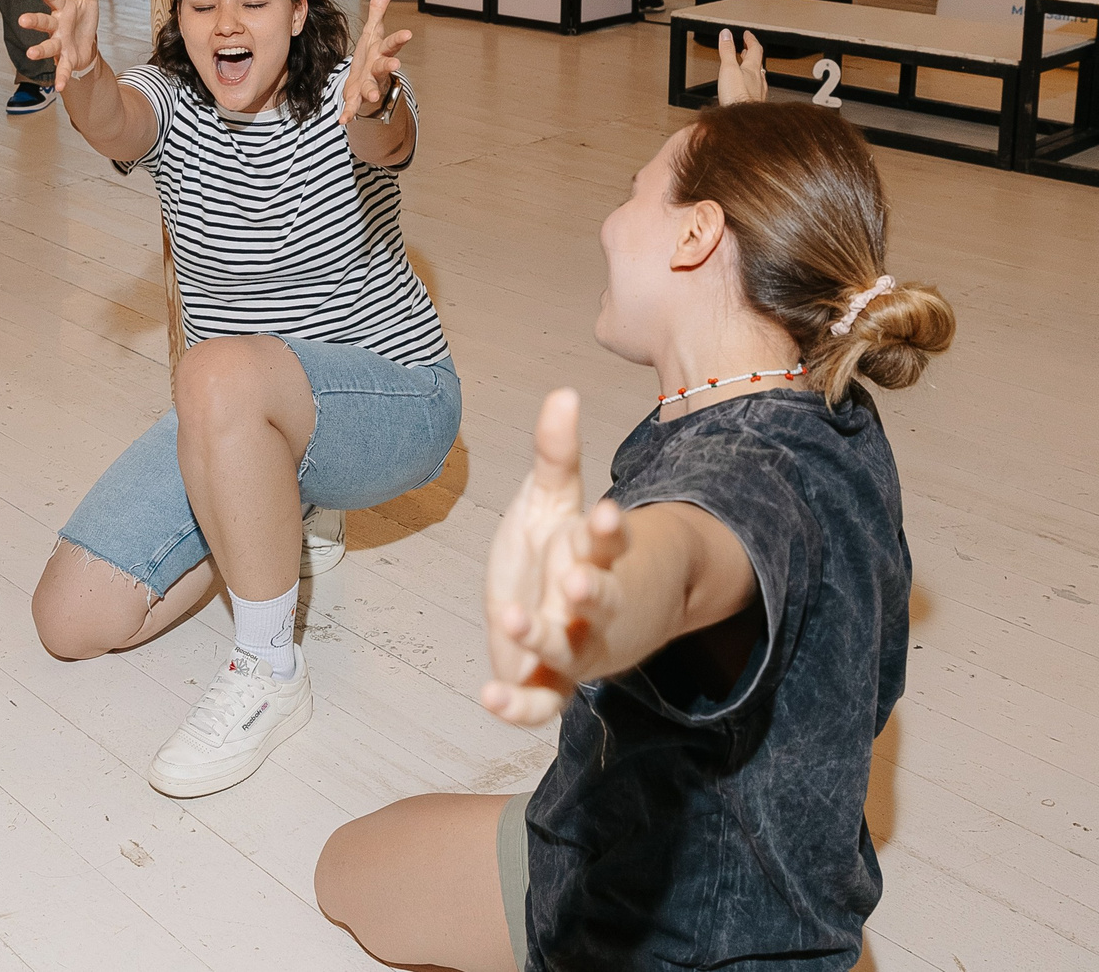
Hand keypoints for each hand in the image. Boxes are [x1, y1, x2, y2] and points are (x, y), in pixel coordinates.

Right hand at [18, 0, 104, 91]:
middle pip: (43, 21)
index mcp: (62, 8)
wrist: (86, 46)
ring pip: (48, 45)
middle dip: (33, 20)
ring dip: (39, 49)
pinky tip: (58, 88)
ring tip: (31, 53)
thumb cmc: (83, 20)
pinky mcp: (66, 59)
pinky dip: (61, 77)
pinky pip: (62, 69)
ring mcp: (60, 43)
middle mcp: (57, 25)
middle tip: (22, 20)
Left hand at [337, 0, 412, 121]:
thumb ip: (378, 9)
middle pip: (385, 66)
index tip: (408, 33)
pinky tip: (342, 120)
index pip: (392, 43)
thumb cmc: (372, 55)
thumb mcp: (373, 31)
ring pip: (372, 88)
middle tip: (396, 63)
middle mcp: (378, 69)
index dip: (399, 39)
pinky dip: (349, 113)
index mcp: (381, 51)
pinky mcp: (357, 99)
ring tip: (371, 95)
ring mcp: (369, 85)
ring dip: (371, 91)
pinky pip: (353, 107)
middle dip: (389, 64)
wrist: (369, 84)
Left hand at [482, 389, 630, 725]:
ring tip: (513, 619)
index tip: (602, 512)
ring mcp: (574, 647)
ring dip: (545, 639)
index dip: (607, 529)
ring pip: (568, 650)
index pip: (610, 540)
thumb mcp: (550, 500)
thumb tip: (562, 392)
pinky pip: (538, 702)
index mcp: (596, 555)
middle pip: (600, 600)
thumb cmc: (556, 552)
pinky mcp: (548, 685)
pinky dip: (518, 706)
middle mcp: (593, 605)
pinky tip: (488, 696)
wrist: (559, 614)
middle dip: (591, 592)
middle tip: (576, 580)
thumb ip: (555, 454)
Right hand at [714, 28, 767, 104]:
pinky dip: (750, 84)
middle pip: (757, 62)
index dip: (751, 39)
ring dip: (751, 68)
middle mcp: (758, 79)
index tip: (747, 34)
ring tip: (746, 66)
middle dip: (750, 53)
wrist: (744, 121)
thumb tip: (726, 34)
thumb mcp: (728, 68)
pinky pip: (755, 89)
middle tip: (746, 48)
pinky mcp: (754, 104)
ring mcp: (758, 92)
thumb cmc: (738, 97)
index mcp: (752, 68)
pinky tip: (747, 89)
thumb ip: (727, 51)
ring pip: (757, 76)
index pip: (756, 49)